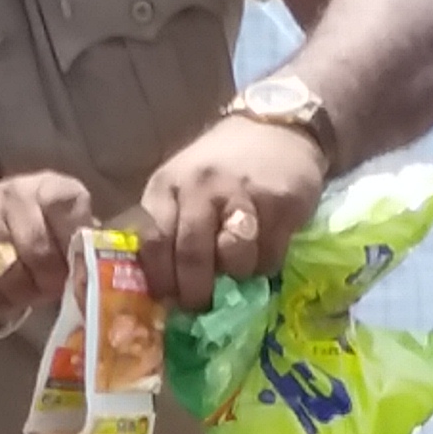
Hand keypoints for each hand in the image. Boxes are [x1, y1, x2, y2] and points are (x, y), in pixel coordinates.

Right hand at [0, 171, 96, 335]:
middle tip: (51, 291)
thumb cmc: (32, 241)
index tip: (78, 268)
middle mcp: (16, 193)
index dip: (75, 242)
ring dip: (22, 294)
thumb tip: (108, 276)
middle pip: (38, 248)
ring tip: (26, 294)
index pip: (69, 207)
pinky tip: (1, 297)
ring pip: (9, 271)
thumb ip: (83, 249)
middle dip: (49, 280)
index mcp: (51, 188)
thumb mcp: (61, 236)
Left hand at [136, 116, 326, 311]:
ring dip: (237, 274)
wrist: (277, 128)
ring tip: (239, 268)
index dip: (160, 279)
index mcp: (168, 185)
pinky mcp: (279, 203)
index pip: (153, 242)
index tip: (168, 299)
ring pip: (234, 260)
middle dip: (196, 291)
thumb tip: (164, 289)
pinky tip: (265, 246)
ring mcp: (242, 193)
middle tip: (202, 305)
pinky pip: (269, 254)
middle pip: (192, 255)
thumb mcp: (182, 184)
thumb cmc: (222, 166)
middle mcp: (200, 187)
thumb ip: (169, 226)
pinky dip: (266, 263)